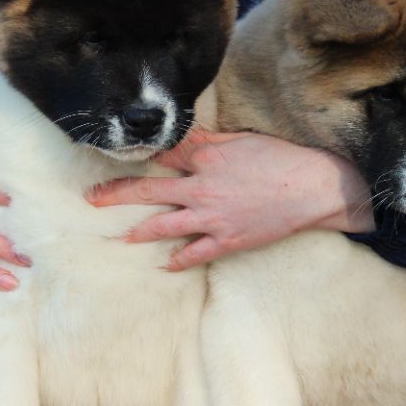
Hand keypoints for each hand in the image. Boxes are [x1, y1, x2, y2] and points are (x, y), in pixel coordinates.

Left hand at [87, 129, 375, 269]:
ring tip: (122, 235)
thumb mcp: (242, 140)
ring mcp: (212, 216)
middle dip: (117, 194)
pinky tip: (165, 265)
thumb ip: (208, 142)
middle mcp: (202, 187)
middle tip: (93, 199)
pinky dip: (179, 260)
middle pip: (149, 190)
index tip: (115, 158)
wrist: (312, 188)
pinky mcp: (227, 239)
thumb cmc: (280, 158)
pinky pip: (195, 253)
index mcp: (205, 158)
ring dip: (140, 231)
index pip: (162, 155)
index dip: (138, 157)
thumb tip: (183, 140)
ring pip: (165, 226)